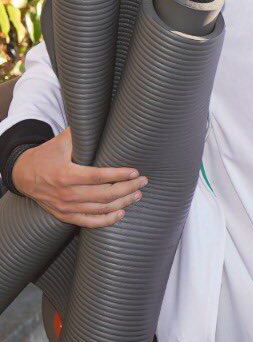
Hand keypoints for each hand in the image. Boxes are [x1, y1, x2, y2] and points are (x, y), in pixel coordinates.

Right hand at [12, 128, 145, 227]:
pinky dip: (106, 220)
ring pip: (100, 209)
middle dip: (128, 188)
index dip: (118, 175)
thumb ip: (79, 134)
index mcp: (65, 174)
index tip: (135, 172)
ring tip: (138, 194)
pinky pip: (89, 222)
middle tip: (143, 182)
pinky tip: (121, 213)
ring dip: (123, 203)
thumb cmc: (45, 156)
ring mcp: (65, 207)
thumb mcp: (59, 143)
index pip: (98, 177)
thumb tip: (101, 119)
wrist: (22, 175)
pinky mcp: (64, 215)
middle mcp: (66, 193)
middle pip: (104, 195)